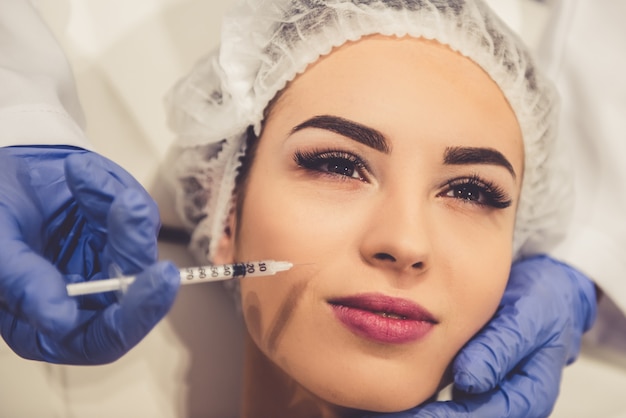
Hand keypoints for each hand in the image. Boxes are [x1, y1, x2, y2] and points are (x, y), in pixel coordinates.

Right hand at [0, 146, 179, 363]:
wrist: (5, 171)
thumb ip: (24, 282)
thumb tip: (60, 320)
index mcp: (49, 321)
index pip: (105, 338)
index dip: (135, 315)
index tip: (157, 280)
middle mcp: (87, 298)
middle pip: (134, 290)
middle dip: (133, 246)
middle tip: (134, 208)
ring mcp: (107, 262)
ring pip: (139, 246)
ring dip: (115, 208)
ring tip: (81, 175)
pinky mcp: (121, 231)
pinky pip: (136, 213)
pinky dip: (110, 188)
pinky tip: (80, 174)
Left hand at [370, 255, 596, 417]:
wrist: (543, 296)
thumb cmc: (540, 304)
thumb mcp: (528, 318)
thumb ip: (500, 347)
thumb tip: (471, 381)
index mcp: (525, 398)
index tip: (404, 415)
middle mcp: (502, 406)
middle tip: (368, 416)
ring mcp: (481, 399)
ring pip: (441, 416)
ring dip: (406, 414)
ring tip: (361, 412)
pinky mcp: (465, 389)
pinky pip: (435, 404)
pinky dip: (408, 402)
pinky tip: (374, 400)